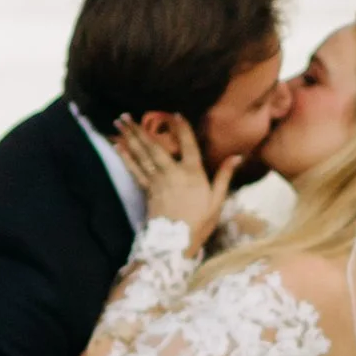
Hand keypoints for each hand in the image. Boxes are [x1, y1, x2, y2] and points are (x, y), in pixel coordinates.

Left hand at [115, 111, 234, 255]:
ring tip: (118, 123)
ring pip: (142, 155)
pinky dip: (126, 158)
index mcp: (192, 172)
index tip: (175, 113)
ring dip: (129, 138)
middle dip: (138, 129)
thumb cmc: (200, 222)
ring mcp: (156, 180)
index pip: (188, 144)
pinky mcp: (147, 190)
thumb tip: (237, 156)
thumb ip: (224, 176)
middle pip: (154, 146)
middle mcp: (172, 172)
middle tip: (123, 115)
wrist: (176, 242)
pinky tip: (118, 146)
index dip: (182, 127)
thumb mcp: (217, 200)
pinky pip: (135, 170)